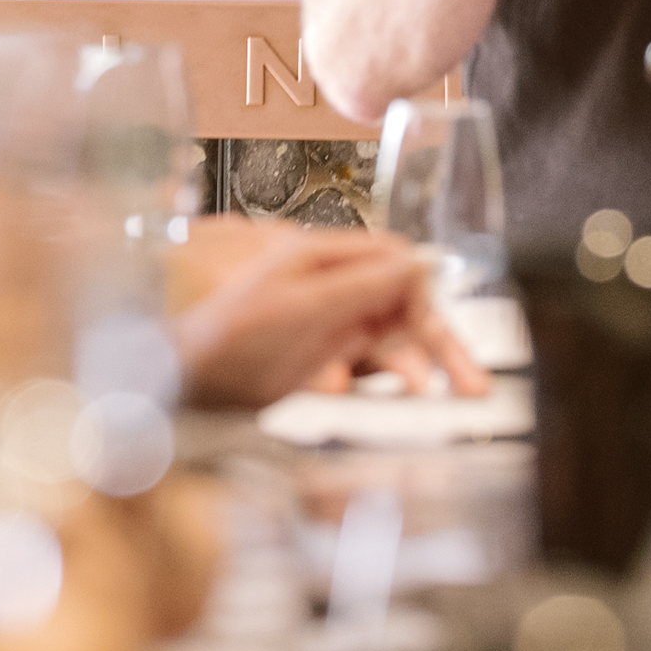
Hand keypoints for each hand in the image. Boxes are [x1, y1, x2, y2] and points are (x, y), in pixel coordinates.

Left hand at [172, 221, 477, 410]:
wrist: (176, 374)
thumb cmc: (224, 334)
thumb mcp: (301, 306)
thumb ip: (362, 286)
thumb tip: (418, 268)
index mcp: (325, 257)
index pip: (399, 264)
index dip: (427, 299)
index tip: (440, 339)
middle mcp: (331, 283)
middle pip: (404, 303)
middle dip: (440, 341)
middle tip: (474, 384)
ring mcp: (326, 317)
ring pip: (391, 334)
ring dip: (419, 362)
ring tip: (445, 393)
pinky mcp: (319, 350)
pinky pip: (368, 357)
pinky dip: (386, 373)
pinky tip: (393, 389)